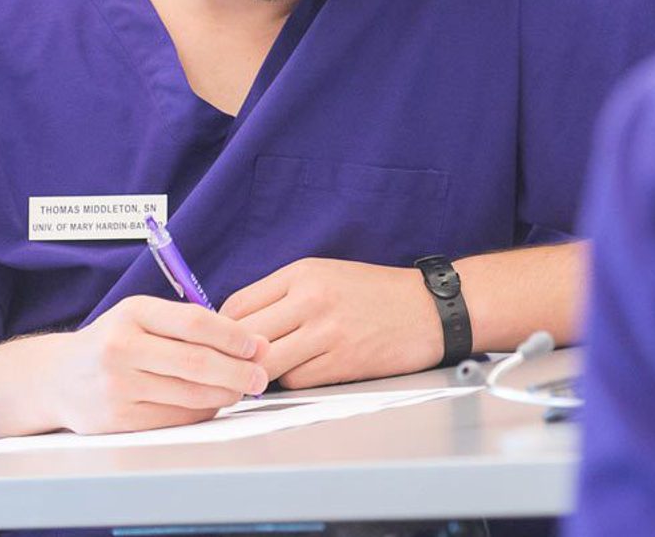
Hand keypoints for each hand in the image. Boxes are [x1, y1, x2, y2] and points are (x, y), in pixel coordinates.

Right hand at [41, 295, 269, 434]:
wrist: (56, 378)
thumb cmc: (113, 342)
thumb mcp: (143, 318)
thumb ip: (193, 326)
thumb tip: (255, 343)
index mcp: (132, 313)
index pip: (195, 323)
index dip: (234, 336)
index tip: (258, 346)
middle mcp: (120, 348)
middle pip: (196, 363)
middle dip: (238, 372)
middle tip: (261, 377)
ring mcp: (116, 386)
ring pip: (189, 395)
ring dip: (224, 395)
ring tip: (239, 390)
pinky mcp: (116, 419)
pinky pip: (174, 418)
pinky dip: (200, 412)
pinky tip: (210, 404)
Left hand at [222, 258, 442, 389]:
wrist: (431, 309)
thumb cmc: (377, 294)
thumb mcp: (326, 275)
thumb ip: (283, 295)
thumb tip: (239, 324)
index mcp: (302, 273)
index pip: (237, 304)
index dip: (223, 329)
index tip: (226, 341)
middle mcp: (311, 299)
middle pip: (243, 336)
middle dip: (235, 355)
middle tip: (237, 365)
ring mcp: (327, 332)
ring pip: (264, 363)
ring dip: (261, 373)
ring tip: (266, 373)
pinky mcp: (342, 362)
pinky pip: (295, 380)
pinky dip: (292, 381)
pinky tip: (304, 371)